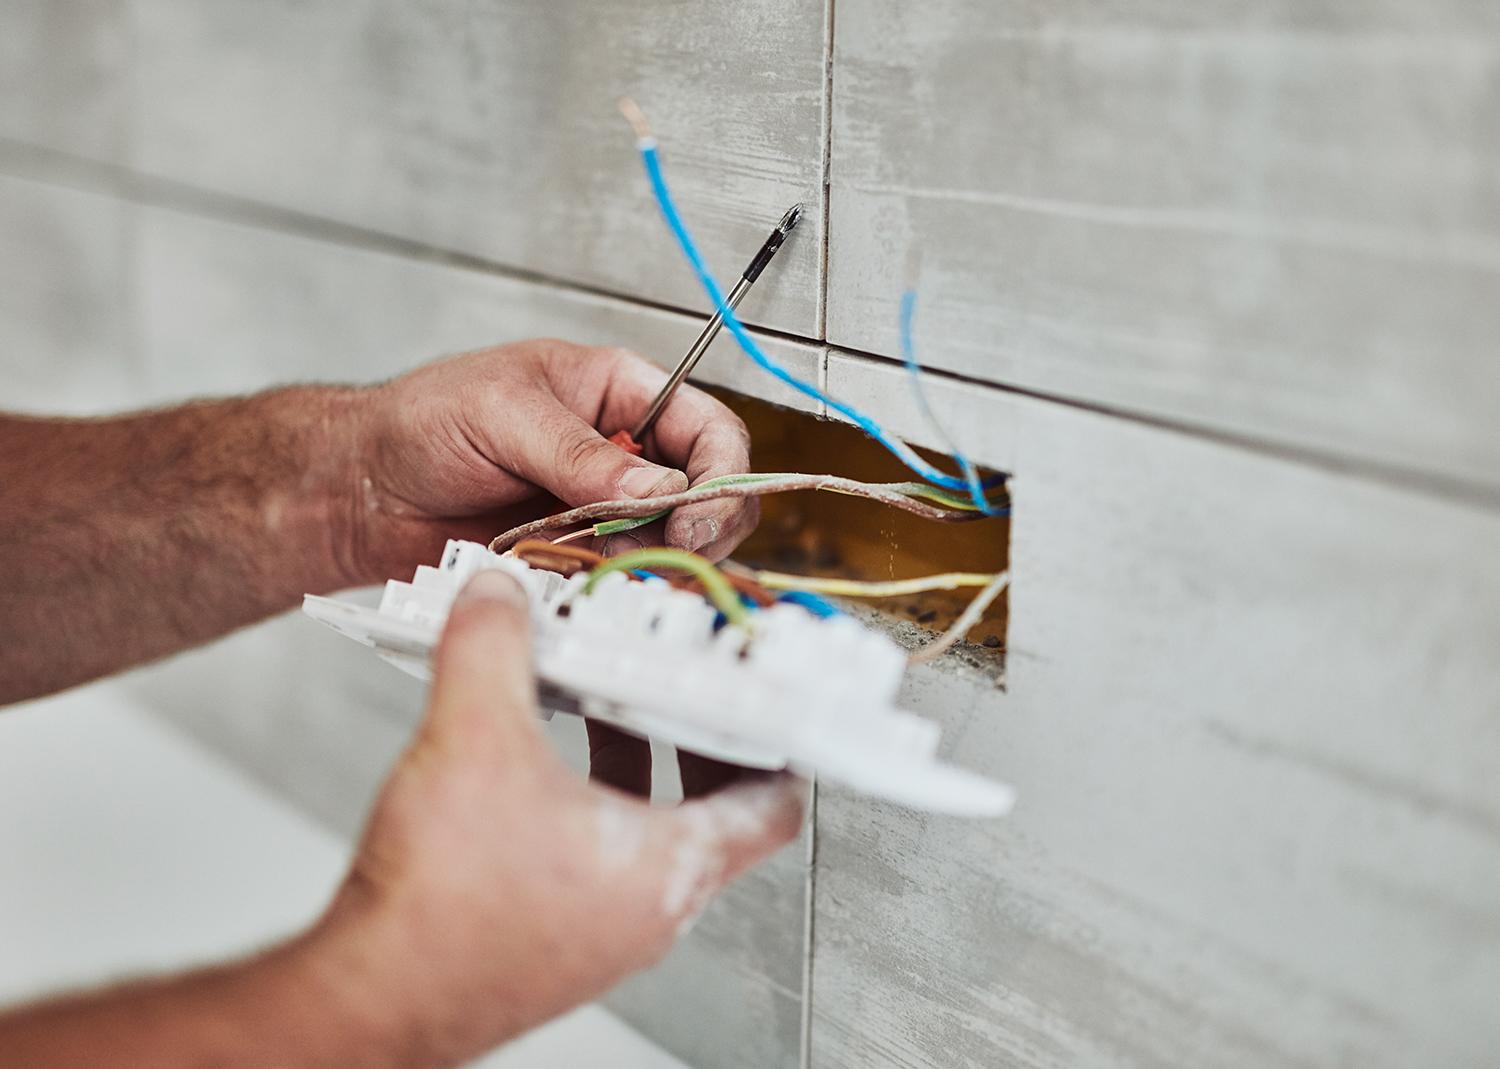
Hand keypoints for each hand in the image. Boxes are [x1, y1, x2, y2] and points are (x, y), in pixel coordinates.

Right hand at [311, 571, 804, 1064]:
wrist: (367, 1001)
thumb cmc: (439, 909)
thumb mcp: (474, 736)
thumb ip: (493, 647)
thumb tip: (501, 596)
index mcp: (668, 870)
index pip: (775, 806)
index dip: (783, 742)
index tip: (773, 699)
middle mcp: (648, 913)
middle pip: (714, 813)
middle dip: (695, 737)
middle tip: (680, 684)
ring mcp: (600, 934)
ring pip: (648, 836)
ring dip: (635, 766)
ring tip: (601, 705)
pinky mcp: (551, 942)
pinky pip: (596, 861)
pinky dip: (585, 804)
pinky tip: (531, 768)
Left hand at [341, 340, 757, 581]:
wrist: (363, 490)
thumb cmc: (421, 422)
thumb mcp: (502, 414)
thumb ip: (579, 453)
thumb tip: (656, 486)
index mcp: (620, 392)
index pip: (710, 429)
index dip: (721, 474)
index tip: (693, 515)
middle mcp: (626, 452)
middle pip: (710, 495)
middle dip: (698, 528)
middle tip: (662, 550)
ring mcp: (607, 510)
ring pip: (674, 546)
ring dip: (651, 561)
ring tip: (599, 558)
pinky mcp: (581, 557)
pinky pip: (624, 579)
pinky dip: (613, 587)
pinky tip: (579, 578)